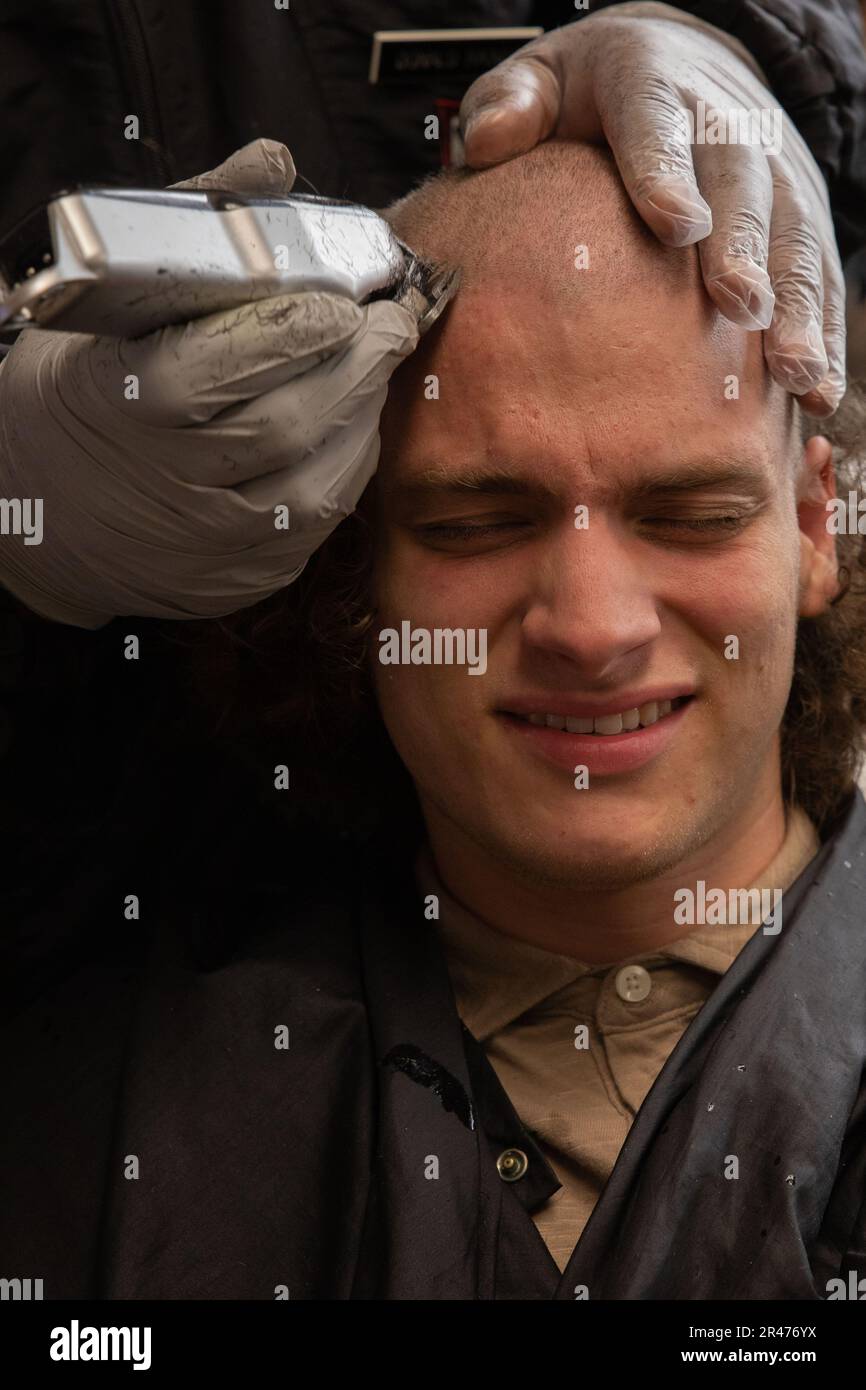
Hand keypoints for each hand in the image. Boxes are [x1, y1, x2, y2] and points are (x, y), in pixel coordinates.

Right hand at [0, 140, 417, 627]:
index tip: (346, 298)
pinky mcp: (239, 578)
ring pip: (318, 484)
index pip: (228, 363)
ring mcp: (208, 541)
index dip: (301, 329)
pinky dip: (347, 471)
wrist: (40, 513)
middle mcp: (170, 480)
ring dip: (363, 419)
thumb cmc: (84, 392)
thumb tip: (272, 161)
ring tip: (373, 370)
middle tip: (390, 324)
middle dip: (357, 366)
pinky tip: (350, 430)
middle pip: (290, 422)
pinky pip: (316, 528)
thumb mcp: (112, 306)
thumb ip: (196, 228)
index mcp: (126, 399)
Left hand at [459, 1, 844, 416]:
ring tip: (795, 371)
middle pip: (742, 183)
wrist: (683, 70)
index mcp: (654, 83)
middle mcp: (729, 122)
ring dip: (798, 306)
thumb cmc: (593, 96)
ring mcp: (776, 170)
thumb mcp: (543, 79)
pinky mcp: (804, 214)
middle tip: (741, 306)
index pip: (658, 122)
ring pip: (795, 235)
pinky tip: (817, 392)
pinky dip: (822, 332)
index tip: (675, 226)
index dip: (667, 172)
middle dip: (745, 246)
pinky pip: (821, 274)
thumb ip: (511, 103)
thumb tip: (488, 140)